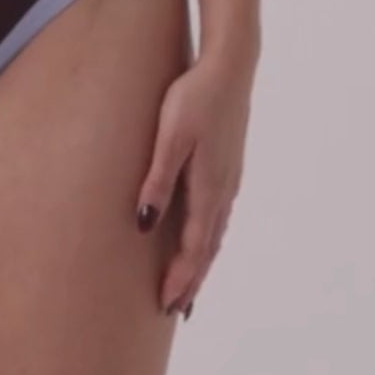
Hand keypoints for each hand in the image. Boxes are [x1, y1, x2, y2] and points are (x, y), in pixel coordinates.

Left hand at [134, 44, 254, 317]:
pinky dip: (210, 238)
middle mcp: (223, 190)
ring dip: (202, 262)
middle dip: (192, 279)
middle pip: (208, 248)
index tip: (167, 306)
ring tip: (190, 285)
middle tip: (178, 310)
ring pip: (215, 233)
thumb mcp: (170, 137)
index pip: (194, 248)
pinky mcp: (228, 166)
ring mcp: (229, 178)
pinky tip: (204, 238)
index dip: (181, 278)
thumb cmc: (194, 97)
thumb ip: (158, 181)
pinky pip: (218, 215)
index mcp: (209, 188)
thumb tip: (143, 226)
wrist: (231, 64)